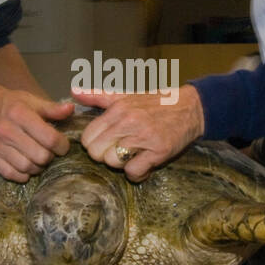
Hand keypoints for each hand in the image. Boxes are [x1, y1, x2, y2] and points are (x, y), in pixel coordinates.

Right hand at [0, 89, 72, 181]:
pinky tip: (27, 164)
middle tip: (51, 151)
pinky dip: (23, 174)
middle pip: (40, 156)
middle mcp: (6, 130)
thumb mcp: (32, 101)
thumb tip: (71, 109)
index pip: (49, 138)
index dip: (62, 145)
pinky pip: (11, 174)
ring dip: (38, 166)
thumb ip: (52, 108)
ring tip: (39, 158)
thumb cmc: (12, 104)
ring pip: (27, 167)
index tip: (63, 145)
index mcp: (19, 113)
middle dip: (51, 156)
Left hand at [73, 85, 204, 180]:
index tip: (106, 142)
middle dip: (104, 156)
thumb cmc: (156, 103)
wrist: (191, 108)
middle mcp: (128, 122)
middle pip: (96, 153)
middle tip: (118, 151)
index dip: (94, 144)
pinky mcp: (158, 151)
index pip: (88, 137)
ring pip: (113, 163)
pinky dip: (137, 174)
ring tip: (132, 156)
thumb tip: (74, 91)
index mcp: (118, 109)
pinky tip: (144, 164)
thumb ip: (98, 96)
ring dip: (121, 164)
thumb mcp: (126, 96)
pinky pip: (134, 172)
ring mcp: (143, 137)